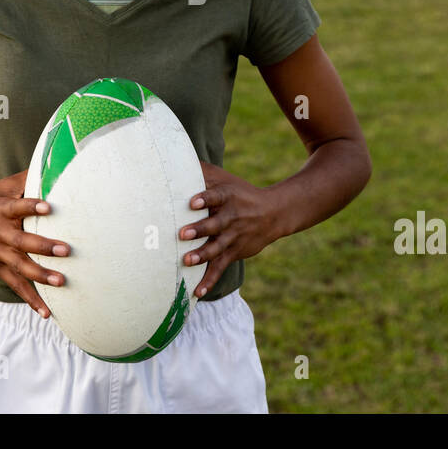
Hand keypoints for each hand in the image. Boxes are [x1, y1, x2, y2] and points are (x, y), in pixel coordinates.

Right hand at [0, 171, 67, 318]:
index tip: (48, 207)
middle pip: (22, 241)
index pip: (17, 206)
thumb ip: (25, 179)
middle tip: (65, 250)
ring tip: (61, 282)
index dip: (32, 206)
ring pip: (19, 266)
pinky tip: (47, 312)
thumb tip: (51, 162)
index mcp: (0, 209)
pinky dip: (30, 299)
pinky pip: (14, 285)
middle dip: (43, 246)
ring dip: (40, 275)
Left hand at [179, 161, 282, 298]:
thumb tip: (174, 156)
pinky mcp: (234, 252)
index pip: (216, 196)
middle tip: (182, 234)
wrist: (273, 213)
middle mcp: (232, 217)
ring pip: (217, 248)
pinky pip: (220, 268)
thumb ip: (202, 171)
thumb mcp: (225, 179)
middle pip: (215, 224)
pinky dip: (209, 281)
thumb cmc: (239, 193)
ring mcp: (234, 237)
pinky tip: (197, 292)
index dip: (205, 198)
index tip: (192, 202)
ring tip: (187, 261)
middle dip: (199, 230)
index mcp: (228, 197)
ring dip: (202, 255)